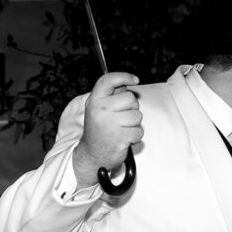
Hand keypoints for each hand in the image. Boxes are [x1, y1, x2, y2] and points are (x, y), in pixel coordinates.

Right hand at [73, 72, 141, 186]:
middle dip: (131, 108)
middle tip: (121, 117)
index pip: (108, 80)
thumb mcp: (98, 109)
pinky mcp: (120, 137)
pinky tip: (124, 138)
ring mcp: (110, 124)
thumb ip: (111, 96)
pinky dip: (135, 136)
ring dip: (133, 124)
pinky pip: (139, 131)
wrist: (92, 154)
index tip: (134, 79)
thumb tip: (126, 84)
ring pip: (137, 115)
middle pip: (130, 98)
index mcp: (95, 100)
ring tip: (121, 129)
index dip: (123, 76)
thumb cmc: (99, 130)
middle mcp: (100, 110)